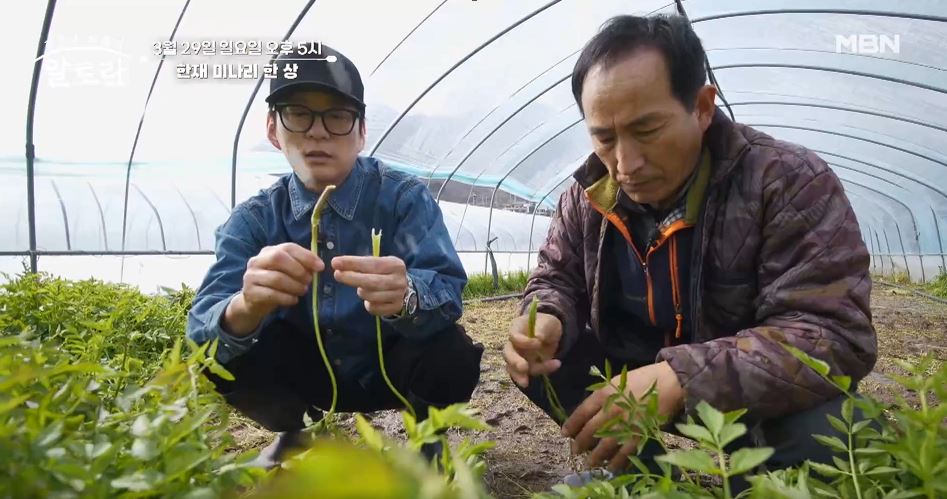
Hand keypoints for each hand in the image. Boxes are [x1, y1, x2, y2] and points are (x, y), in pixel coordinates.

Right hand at [227, 243, 323, 334]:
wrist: (253, 301)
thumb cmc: (275, 284)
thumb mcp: (286, 271)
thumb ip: (300, 266)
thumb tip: (318, 266)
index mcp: (269, 251)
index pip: (288, 247)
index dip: (306, 256)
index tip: (320, 267)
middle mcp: (257, 261)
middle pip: (278, 258)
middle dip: (298, 270)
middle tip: (309, 280)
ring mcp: (251, 276)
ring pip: (276, 278)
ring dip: (294, 285)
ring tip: (303, 291)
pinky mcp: (251, 292)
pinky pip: (271, 294)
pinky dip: (286, 298)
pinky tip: (294, 300)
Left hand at [332, 255, 407, 315]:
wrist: (405, 289)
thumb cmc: (385, 273)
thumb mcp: (378, 263)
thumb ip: (361, 263)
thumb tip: (338, 263)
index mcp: (396, 265)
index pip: (372, 263)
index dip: (353, 263)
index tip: (335, 262)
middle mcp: (399, 281)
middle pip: (372, 281)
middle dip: (352, 278)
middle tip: (337, 274)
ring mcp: (399, 296)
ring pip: (371, 296)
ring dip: (361, 292)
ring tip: (360, 288)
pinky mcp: (395, 308)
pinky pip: (374, 308)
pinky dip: (368, 304)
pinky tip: (369, 299)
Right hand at [503, 311, 562, 387]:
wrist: (552, 336)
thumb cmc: (546, 325)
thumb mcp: (548, 322)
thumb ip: (542, 327)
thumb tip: (538, 337)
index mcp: (516, 328)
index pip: (513, 336)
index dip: (524, 341)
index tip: (539, 343)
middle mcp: (513, 344)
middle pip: (507, 354)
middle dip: (514, 362)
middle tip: (524, 368)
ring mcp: (517, 357)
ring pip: (513, 368)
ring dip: (521, 375)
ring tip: (528, 382)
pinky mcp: (525, 367)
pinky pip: (527, 374)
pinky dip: (540, 373)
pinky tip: (555, 365)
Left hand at [561, 361, 683, 472]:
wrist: (668, 383)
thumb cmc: (641, 380)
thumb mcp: (615, 382)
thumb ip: (601, 397)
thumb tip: (588, 414)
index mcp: (604, 394)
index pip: (581, 413)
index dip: (571, 425)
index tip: (564, 433)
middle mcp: (611, 411)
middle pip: (590, 431)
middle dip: (580, 443)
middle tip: (574, 451)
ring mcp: (626, 424)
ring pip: (604, 445)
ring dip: (595, 457)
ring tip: (589, 463)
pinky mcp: (640, 435)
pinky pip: (625, 453)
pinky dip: (616, 462)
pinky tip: (611, 467)